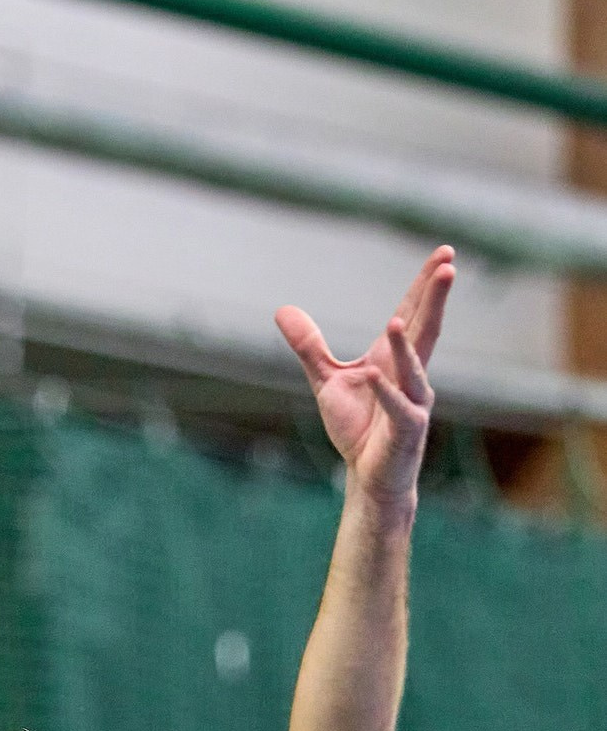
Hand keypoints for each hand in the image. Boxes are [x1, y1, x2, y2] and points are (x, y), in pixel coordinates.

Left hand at [276, 245, 454, 510]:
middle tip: (448, 265)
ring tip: (397, 321)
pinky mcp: (407, 430)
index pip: (412, 313)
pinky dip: (385, 391)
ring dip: (406, 346)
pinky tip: (372, 374)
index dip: (425, 285)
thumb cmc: (357, 427)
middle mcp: (410, 375)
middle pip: (425, 329)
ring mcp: (413, 402)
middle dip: (435, 299)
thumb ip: (309, 345)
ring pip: (414, 368)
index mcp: (393, 358)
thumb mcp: (327, 380)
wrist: (368, 476)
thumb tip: (283, 309)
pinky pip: (398, 407)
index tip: (443, 253)